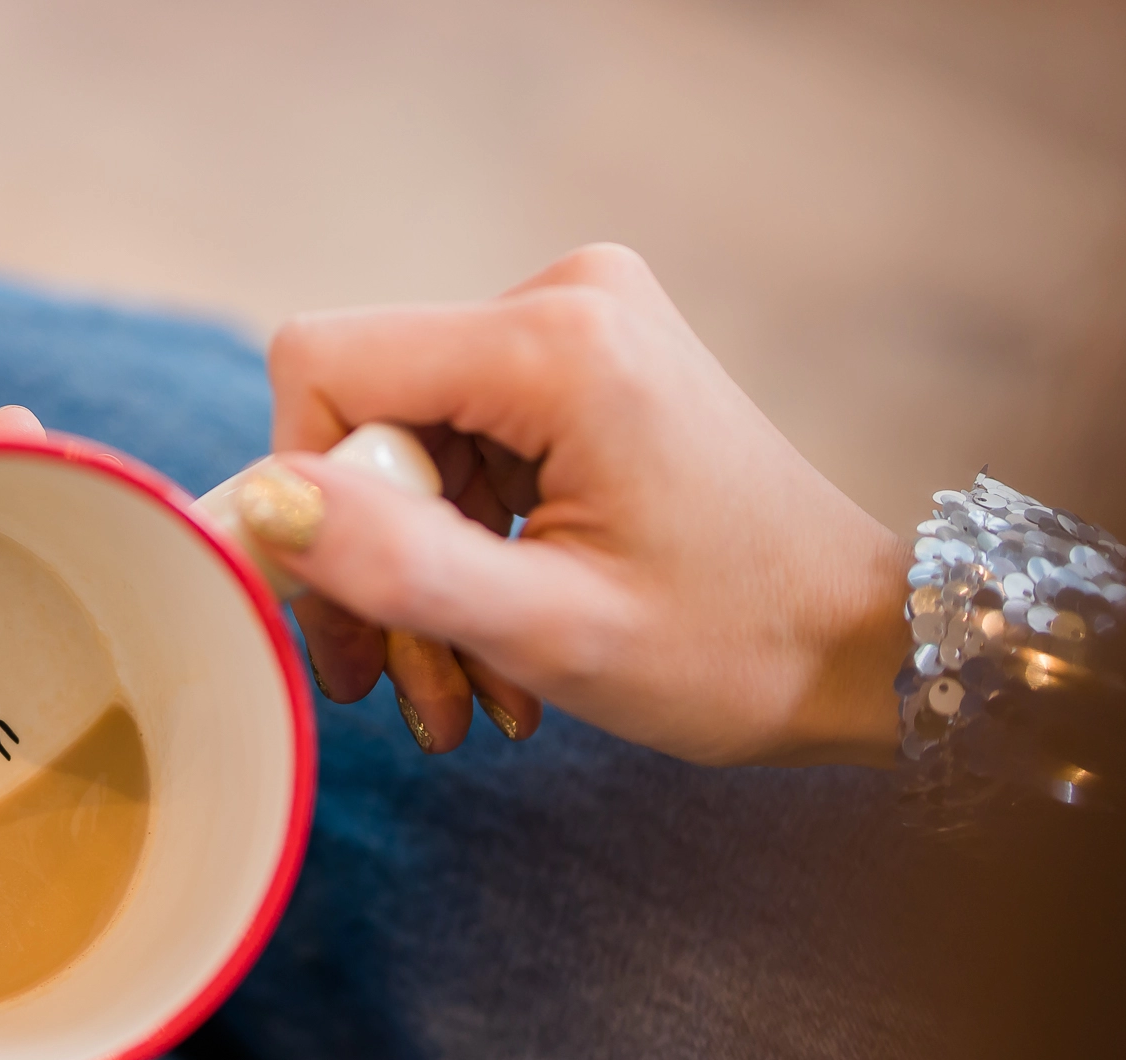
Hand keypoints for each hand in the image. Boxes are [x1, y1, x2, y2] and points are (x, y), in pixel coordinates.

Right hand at [253, 244, 911, 764]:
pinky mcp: (590, 366)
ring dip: (423, 580)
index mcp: (556, 344)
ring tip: (472, 695)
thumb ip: (400, 566)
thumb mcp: (554, 631)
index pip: (326, 366)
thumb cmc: (735, 651)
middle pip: (370, 416)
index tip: (357, 611)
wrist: (864, 649)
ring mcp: (582, 325)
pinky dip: (469, 553)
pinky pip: (469, 452)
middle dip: (375, 565)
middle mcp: (565, 299)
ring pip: (413, 448)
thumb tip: (262, 507)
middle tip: (405, 692)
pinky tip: (504, 645)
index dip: (306, 493)